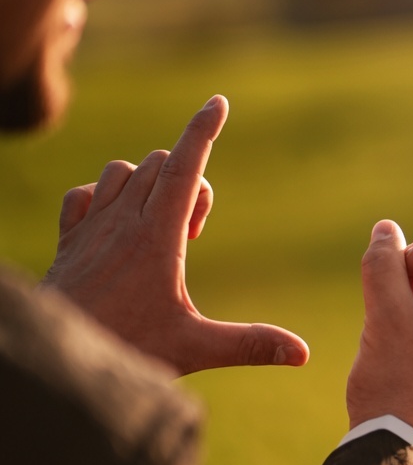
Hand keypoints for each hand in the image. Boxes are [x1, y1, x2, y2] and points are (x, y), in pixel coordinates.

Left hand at [41, 96, 309, 375]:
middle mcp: (123, 221)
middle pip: (162, 164)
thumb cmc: (125, 350)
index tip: (219, 102)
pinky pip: (86, 195)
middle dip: (191, 183)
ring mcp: (92, 228)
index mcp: (157, 236)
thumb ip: (251, 344)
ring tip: (163, 231)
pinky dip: (105, 197)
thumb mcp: (195, 349)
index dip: (204, 130)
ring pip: (123, 172)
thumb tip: (303, 353)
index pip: (186, 166)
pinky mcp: (70, 242)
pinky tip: (118, 227)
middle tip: (194, 235)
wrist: (56, 362)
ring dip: (150, 184)